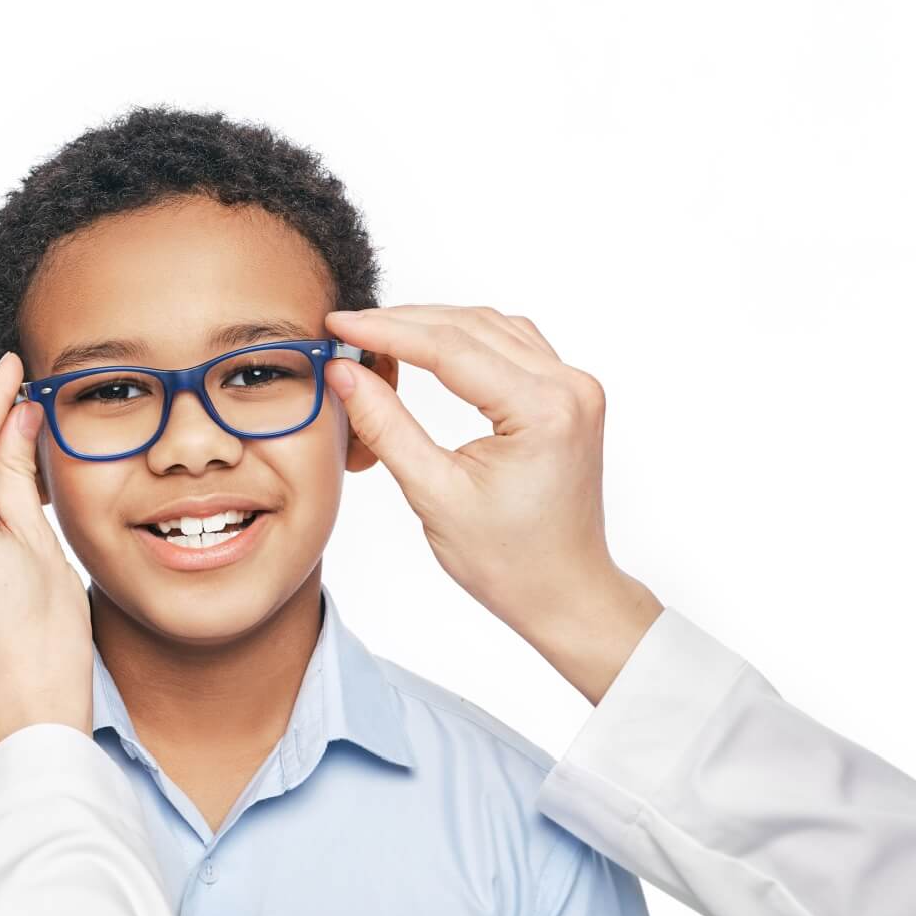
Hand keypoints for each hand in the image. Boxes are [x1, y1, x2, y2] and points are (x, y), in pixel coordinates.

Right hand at [323, 305, 662, 702]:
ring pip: (493, 328)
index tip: (340, 324)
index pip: (451, 348)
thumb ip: (386, 426)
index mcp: (543, 411)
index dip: (387, 331)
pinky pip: (513, 345)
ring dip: (436, 325)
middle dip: (405, 322)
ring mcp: (575, 389)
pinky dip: (467, 340)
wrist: (565, 593)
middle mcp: (570, 388)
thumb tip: (344, 371)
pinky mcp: (569, 396)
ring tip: (379, 335)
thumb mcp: (434, 495)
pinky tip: (430, 346)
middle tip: (348, 329)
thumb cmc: (509, 562)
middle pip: (473, 327)